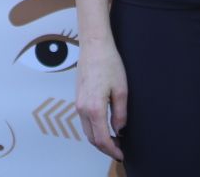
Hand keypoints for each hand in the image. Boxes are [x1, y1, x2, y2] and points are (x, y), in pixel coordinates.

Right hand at [74, 40, 127, 160]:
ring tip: (114, 140)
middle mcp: (82, 108)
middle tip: (119, 150)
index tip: (121, 154)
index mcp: (94, 108)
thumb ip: (120, 114)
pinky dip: (93, 129)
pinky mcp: (78, 98)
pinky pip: (84, 120)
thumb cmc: (108, 63)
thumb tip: (119, 129)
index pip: (102, 139)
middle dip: (105, 147)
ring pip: (87, 130)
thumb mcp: (121, 90)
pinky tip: (105, 126)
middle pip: (92, 138)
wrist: (94, 46)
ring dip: (99, 139)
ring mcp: (78, 103)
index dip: (112, 150)